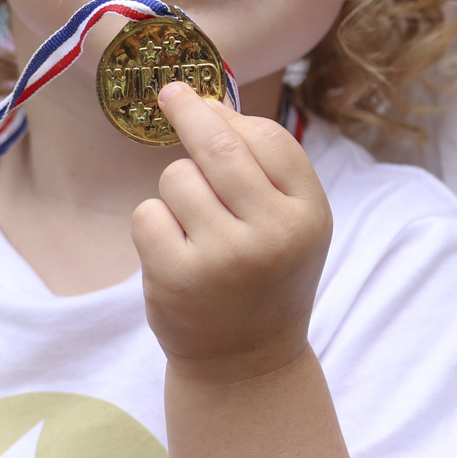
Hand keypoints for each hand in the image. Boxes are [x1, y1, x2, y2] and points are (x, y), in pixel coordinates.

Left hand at [133, 83, 331, 370]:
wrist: (246, 363)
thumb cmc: (265, 277)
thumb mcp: (290, 223)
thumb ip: (264, 168)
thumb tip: (208, 101)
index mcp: (308, 214)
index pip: (269, 138)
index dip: (231, 115)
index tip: (202, 99)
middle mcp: (272, 233)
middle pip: (218, 145)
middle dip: (189, 112)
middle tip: (170, 94)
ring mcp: (224, 256)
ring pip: (177, 178)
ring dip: (176, 192)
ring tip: (195, 228)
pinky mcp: (178, 278)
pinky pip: (148, 214)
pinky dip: (153, 225)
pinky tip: (174, 251)